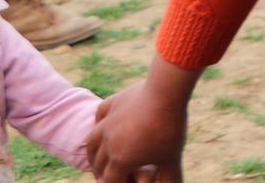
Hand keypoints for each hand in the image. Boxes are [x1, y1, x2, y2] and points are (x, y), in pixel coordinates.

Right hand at [88, 58, 198, 181]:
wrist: (165, 91)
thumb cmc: (170, 128)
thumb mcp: (172, 158)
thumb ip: (171, 179)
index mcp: (120, 160)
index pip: (111, 180)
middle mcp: (108, 143)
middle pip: (99, 164)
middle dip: (102, 172)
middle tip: (108, 175)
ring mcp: (107, 122)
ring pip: (92, 141)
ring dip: (93, 152)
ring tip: (98, 157)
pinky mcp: (112, 103)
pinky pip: (99, 115)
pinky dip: (99, 122)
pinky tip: (102, 124)